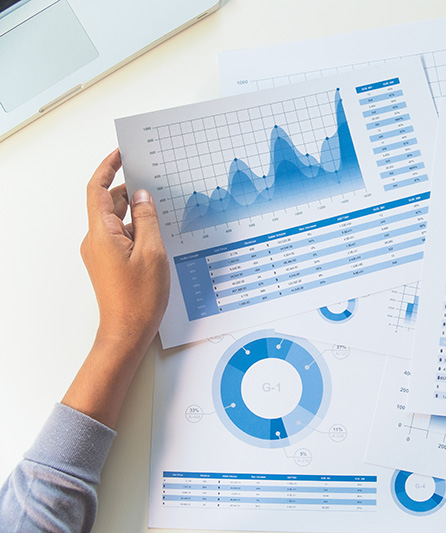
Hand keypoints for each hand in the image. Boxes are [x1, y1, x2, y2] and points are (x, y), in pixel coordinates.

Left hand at [63, 149, 168, 427]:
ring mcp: (101, 252)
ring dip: (134, 211)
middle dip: (127, 189)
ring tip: (159, 208)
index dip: (107, 168)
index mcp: (101, 233)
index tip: (120, 153)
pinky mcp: (109, 263)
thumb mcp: (152, 252)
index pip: (96, 190)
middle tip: (151, 179)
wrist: (127, 331)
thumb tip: (141, 196)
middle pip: (107, 203)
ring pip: (116, 220)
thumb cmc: (139, 297)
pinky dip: (136, 228)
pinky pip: (120, 236)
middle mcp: (95, 240)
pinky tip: (155, 231)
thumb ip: (147, 219)